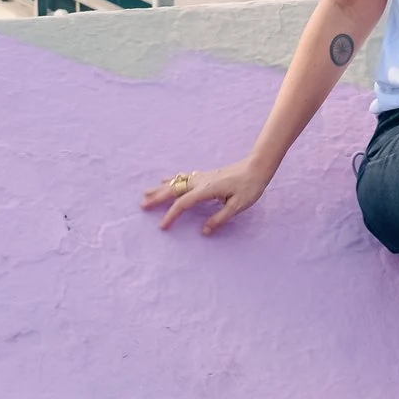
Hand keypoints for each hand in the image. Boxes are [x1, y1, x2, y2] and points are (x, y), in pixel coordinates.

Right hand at [142, 158, 270, 234]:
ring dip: (160, 189)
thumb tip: (203, 230)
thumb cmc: (249, 187)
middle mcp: (200, 181)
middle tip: (142, 206)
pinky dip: (170, 180)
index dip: (171, 215)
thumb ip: (220, 218)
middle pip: (173, 190)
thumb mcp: (238, 206)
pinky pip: (182, 177)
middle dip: (157, 198)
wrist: (256, 168)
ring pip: (175, 182)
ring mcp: (201, 177)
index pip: (183, 204)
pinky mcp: (204, 176)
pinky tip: (163, 180)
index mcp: (206, 190)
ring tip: (145, 193)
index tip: (162, 226)